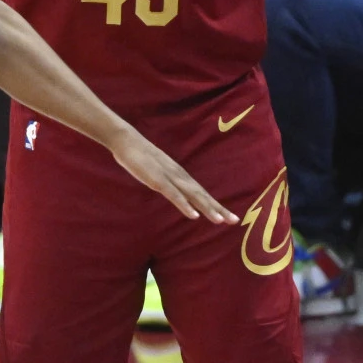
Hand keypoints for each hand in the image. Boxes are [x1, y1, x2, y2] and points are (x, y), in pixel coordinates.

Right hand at [107, 130, 238, 224]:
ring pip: (192, 195)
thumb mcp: (157, 171)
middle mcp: (179, 176)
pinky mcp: (158, 180)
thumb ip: (167, 181)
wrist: (127, 141)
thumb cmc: (140, 156)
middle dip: (218, 208)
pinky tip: (193, 216)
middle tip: (234, 221)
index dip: (215, 204)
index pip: (201, 192)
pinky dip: (184, 205)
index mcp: (180, 175)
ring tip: (220, 221)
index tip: (229, 216)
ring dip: (206, 208)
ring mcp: (169, 178)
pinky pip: (174, 194)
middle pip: (202, 195)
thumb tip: (174, 191)